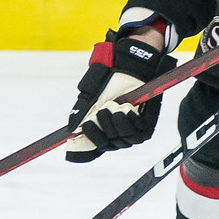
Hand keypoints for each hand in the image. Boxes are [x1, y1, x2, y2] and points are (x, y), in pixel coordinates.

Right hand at [65, 30, 176, 162]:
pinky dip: (131, 122)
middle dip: (102, 129)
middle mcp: (116, 134)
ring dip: (116, 125)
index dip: (85, 149)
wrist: (129, 69)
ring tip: (114, 107)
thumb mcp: (91, 95)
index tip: (77, 142)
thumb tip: (72, 129)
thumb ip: (81, 112)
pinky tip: (126, 109)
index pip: (93, 148)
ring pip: (123, 140)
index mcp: (101, 130)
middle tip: (101, 111)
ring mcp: (132, 130)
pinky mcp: (147, 124)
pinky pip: (140, 132)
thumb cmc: (109, 82)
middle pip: (108, 145)